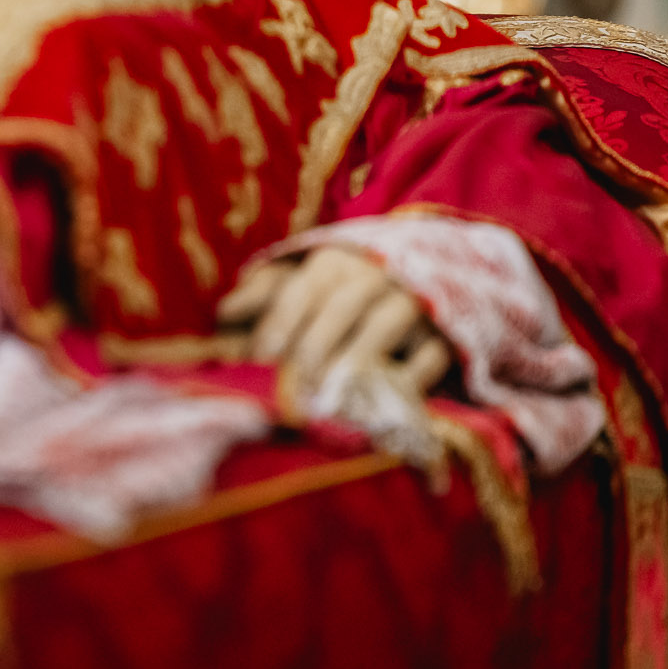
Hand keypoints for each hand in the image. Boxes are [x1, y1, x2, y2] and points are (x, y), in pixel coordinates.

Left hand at [217, 246, 450, 393]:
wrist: (424, 278)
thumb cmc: (341, 292)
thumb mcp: (301, 283)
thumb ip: (262, 295)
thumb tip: (223, 315)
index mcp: (334, 262)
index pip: (303, 288)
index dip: (280, 321)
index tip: (260, 357)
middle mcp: (376, 274)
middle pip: (342, 305)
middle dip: (314, 345)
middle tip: (292, 385)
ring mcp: (414, 303)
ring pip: (384, 326)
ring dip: (354, 362)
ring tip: (329, 399)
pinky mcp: (445, 337)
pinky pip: (428, 357)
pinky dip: (405, 382)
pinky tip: (378, 406)